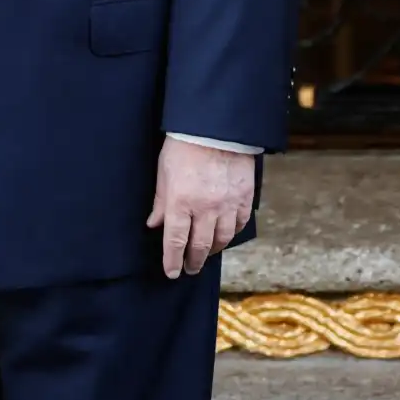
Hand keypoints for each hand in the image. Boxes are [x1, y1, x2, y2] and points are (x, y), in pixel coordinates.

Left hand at [146, 139, 254, 278]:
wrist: (216, 127)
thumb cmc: (185, 145)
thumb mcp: (164, 172)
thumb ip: (161, 201)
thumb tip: (154, 224)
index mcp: (181, 202)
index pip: (175, 241)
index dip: (172, 261)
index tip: (172, 272)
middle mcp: (205, 208)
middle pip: (200, 245)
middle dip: (194, 261)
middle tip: (190, 268)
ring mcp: (228, 204)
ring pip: (222, 239)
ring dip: (214, 250)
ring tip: (207, 253)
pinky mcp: (244, 197)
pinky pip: (240, 223)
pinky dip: (233, 233)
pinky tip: (227, 235)